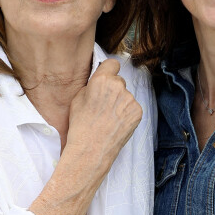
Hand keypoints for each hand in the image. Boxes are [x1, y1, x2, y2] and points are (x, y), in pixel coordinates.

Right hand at [66, 58, 141, 172]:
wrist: (90, 150)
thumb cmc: (80, 125)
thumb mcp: (78, 99)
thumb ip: (91, 85)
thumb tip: (99, 81)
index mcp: (102, 80)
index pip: (113, 64)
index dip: (109, 71)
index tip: (107, 77)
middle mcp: (118, 86)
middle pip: (119, 81)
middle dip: (113, 90)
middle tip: (104, 105)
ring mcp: (130, 99)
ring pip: (126, 96)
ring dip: (120, 103)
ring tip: (109, 118)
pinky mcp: (137, 112)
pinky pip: (132, 107)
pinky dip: (126, 113)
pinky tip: (117, 123)